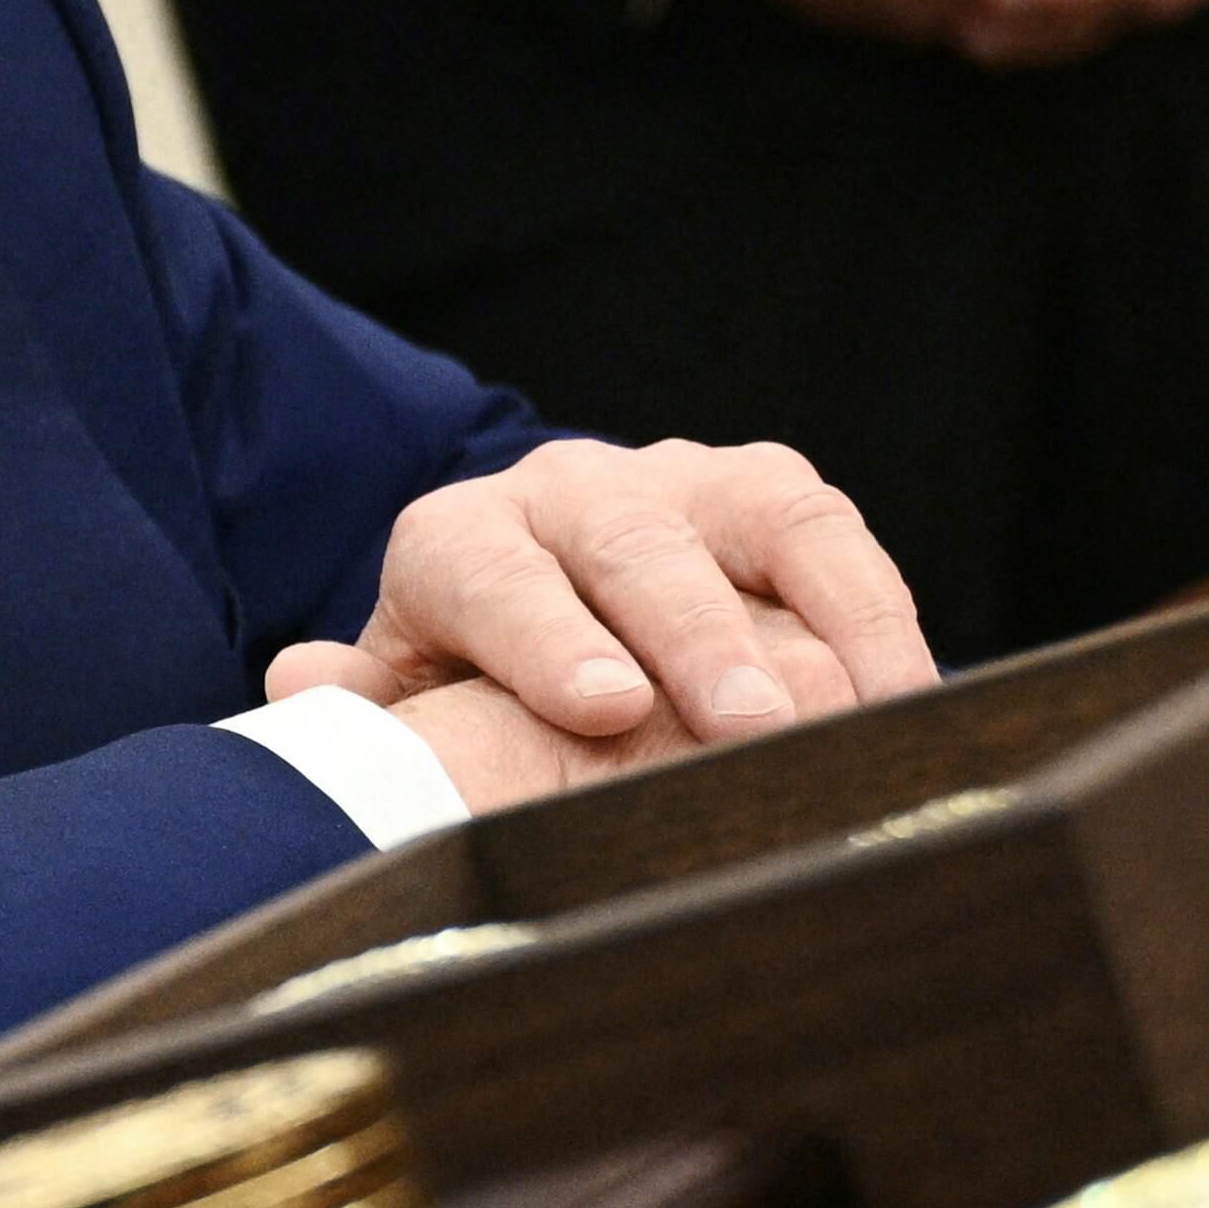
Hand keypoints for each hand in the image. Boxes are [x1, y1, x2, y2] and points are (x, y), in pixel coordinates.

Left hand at [266, 436, 934, 781]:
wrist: (551, 590)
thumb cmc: (474, 675)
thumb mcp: (410, 691)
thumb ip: (365, 701)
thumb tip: (300, 683)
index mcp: (458, 543)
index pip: (491, 580)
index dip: (546, 642)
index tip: (605, 708)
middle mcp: (567, 493)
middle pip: (631, 551)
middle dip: (692, 636)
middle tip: (743, 724)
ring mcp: (679, 483)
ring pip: (753, 527)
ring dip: (811, 620)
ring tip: (852, 715)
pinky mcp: (772, 495)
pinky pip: (834, 540)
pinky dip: (878, 618)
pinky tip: (908, 701)